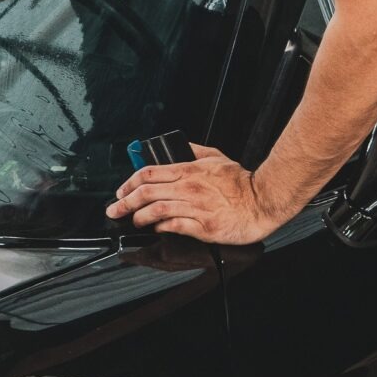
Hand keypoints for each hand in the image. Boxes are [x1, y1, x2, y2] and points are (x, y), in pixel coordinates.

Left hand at [106, 144, 283, 244]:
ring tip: (135, 221)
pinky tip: (157, 229)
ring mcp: (194, 208)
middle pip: (145, 193)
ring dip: (139, 217)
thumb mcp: (215, 157)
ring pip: (155, 211)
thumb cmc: (241, 182)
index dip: (129, 183)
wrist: (262, 202)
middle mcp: (187, 188)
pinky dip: (161, 228)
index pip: (148, 173)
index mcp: (188, 171)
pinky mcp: (203, 227)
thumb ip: (193, 151)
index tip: (121, 191)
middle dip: (124, 202)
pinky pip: (173, 227)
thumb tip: (179, 147)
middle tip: (114, 209)